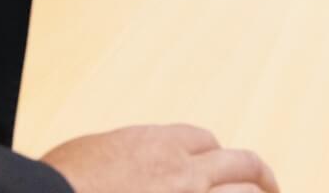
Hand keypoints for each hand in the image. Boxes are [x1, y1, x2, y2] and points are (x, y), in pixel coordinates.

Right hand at [44, 123, 277, 191]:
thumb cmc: (60, 182)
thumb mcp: (91, 153)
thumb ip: (118, 157)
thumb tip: (118, 165)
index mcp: (157, 144)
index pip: (203, 142)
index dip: (212, 155)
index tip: (217, 166)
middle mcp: (184, 171)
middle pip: (240, 164)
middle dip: (258, 175)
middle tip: (268, 186)